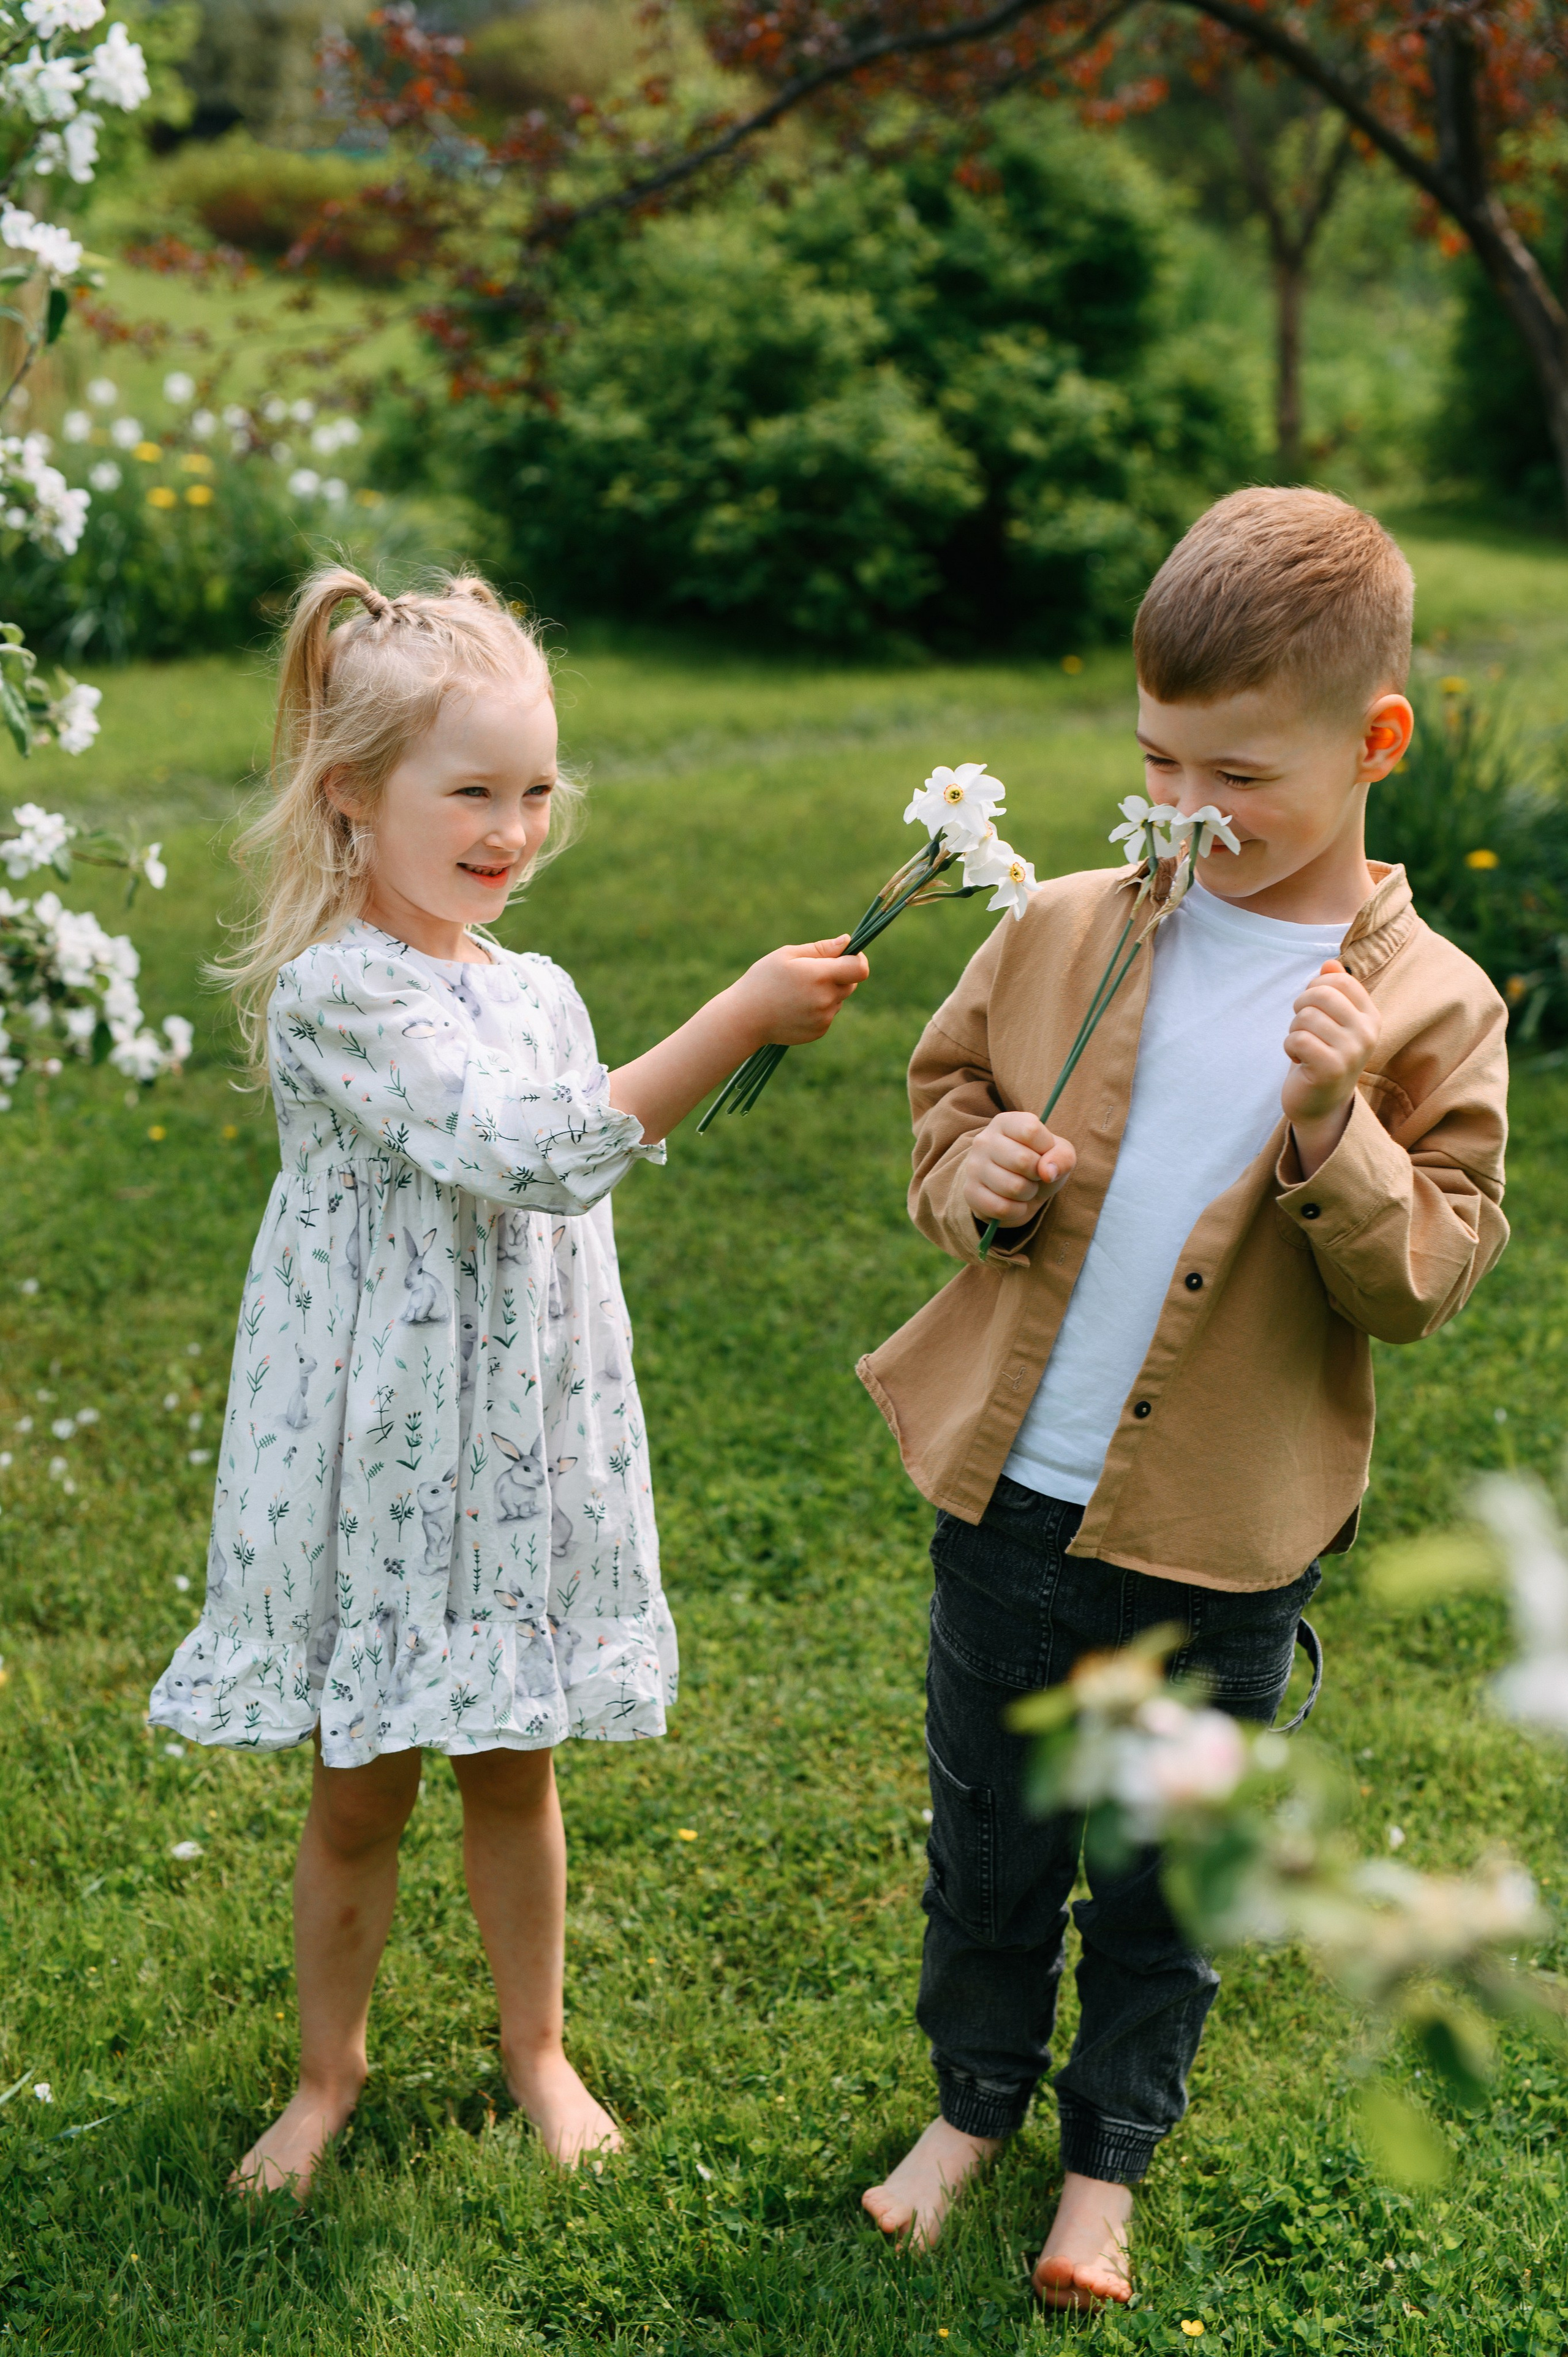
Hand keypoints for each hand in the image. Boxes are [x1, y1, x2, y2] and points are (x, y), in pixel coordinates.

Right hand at [726, 936, 868, 1050]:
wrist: (744, 1018)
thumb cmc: (763, 980)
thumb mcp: (787, 955)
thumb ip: (821, 949)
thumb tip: (847, 942)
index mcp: (820, 975)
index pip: (860, 968)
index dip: (858, 960)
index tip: (848, 956)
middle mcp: (826, 999)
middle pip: (851, 983)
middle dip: (840, 975)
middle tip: (812, 973)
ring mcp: (824, 1018)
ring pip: (838, 999)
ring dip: (827, 992)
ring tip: (797, 992)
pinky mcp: (819, 1031)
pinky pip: (828, 1014)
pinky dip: (818, 1009)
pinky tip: (795, 1007)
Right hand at [964, 1110, 1076, 1227]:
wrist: (1016, 1189)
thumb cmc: (1038, 1164)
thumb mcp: (1059, 1154)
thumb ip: (1063, 1157)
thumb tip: (1047, 1172)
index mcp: (1005, 1122)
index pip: (1030, 1130)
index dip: (1046, 1148)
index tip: (1043, 1153)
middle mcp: (984, 1140)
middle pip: (1022, 1160)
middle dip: (1038, 1174)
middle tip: (1033, 1174)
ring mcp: (973, 1167)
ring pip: (1013, 1187)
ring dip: (1028, 1193)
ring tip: (1024, 1187)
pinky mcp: (970, 1193)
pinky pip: (1001, 1208)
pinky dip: (1016, 1210)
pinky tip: (1014, 1203)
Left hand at [1282, 959, 1379, 1176]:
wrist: (1320, 1103)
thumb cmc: (1323, 1055)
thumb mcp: (1330, 1021)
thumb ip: (1332, 991)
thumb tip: (1329, 964)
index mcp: (1371, 1016)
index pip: (1339, 980)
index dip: (1315, 988)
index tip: (1313, 1008)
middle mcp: (1367, 1033)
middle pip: (1320, 994)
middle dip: (1300, 1007)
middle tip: (1302, 1027)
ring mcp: (1352, 1052)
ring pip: (1305, 1017)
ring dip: (1294, 1032)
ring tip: (1304, 1048)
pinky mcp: (1332, 1069)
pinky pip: (1298, 1040)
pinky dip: (1289, 1048)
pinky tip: (1299, 1061)